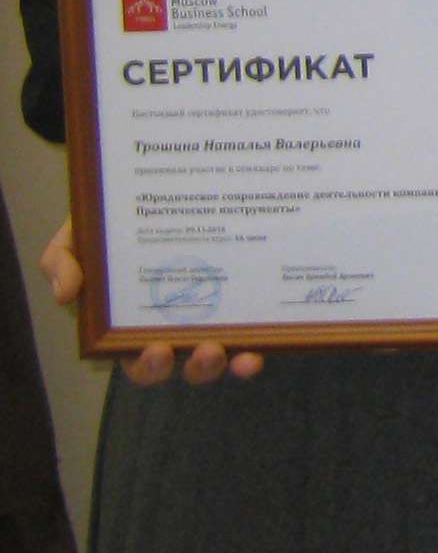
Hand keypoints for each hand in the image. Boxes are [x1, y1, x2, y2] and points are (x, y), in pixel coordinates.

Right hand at [40, 214, 265, 382]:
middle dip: (196, 367)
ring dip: (229, 362)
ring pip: (221, 355)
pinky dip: (256, 347)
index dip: (147, 365)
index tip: (156, 350)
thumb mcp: (78, 234)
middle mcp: (173, 325)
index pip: (136, 359)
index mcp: (131, 322)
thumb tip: (64, 295)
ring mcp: (210, 314)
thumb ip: (61, 260)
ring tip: (236, 350)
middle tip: (206, 350)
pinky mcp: (243, 299)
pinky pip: (252, 331)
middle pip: (184, 364)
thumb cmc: (112, 221)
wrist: (161, 185)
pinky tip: (261, 347)